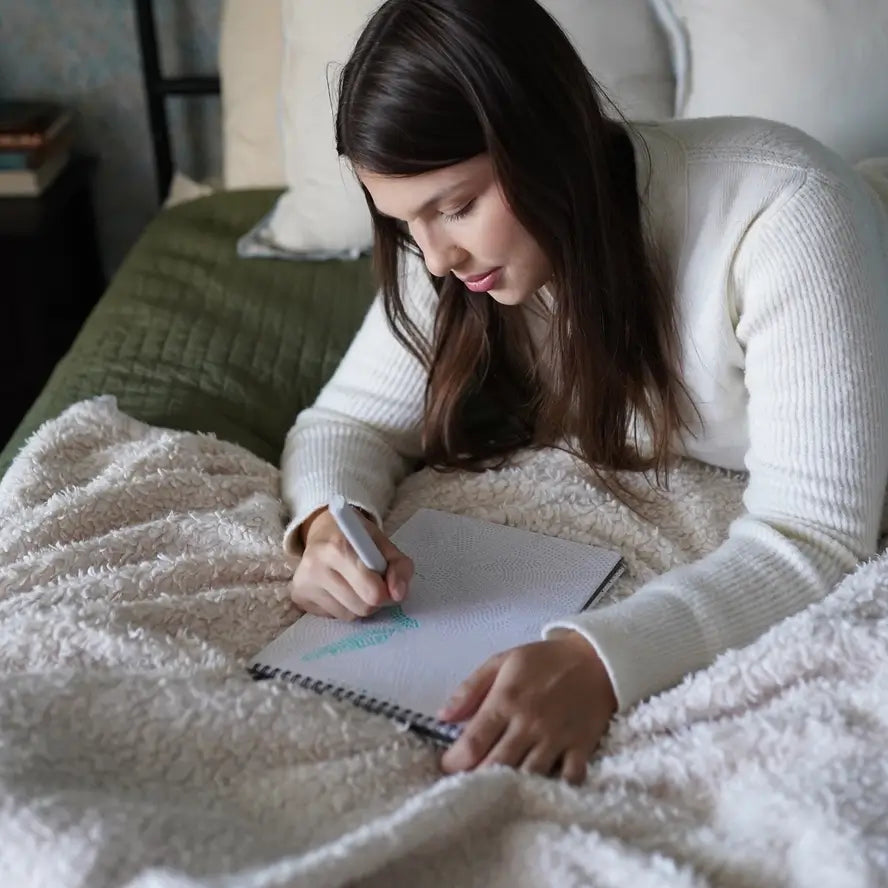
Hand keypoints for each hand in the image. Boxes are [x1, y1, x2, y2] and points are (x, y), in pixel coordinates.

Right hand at [289, 507, 413, 620]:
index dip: (386, 591)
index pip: (372, 591)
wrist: (324, 530)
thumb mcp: (385, 544)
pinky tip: (339, 588)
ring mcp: (303, 583)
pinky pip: (333, 617)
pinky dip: (343, 607)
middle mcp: (315, 566)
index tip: (387, 582)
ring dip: (359, 605)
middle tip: (373, 584)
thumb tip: (399, 595)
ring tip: (355, 585)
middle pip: (362, 608)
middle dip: (374, 600)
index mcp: (338, 547)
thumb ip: (400, 567)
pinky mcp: (298, 596)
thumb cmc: (358, 539)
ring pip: (348, 616)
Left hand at [438, 631, 615, 784]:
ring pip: (527, 778)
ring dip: (509, 790)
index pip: (472, 743)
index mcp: (506, 700)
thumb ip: (470, 688)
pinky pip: (567, 780)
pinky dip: (553, 791)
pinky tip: (539, 793)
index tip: (448, 767)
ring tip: (495, 793)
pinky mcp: (580, 748)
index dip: (454, 762)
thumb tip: (442, 716)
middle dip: (476, 780)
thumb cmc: (544, 660)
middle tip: (466, 785)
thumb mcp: (502, 661)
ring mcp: (556, 738)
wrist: (595, 658)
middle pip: (496, 766)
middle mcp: (529, 723)